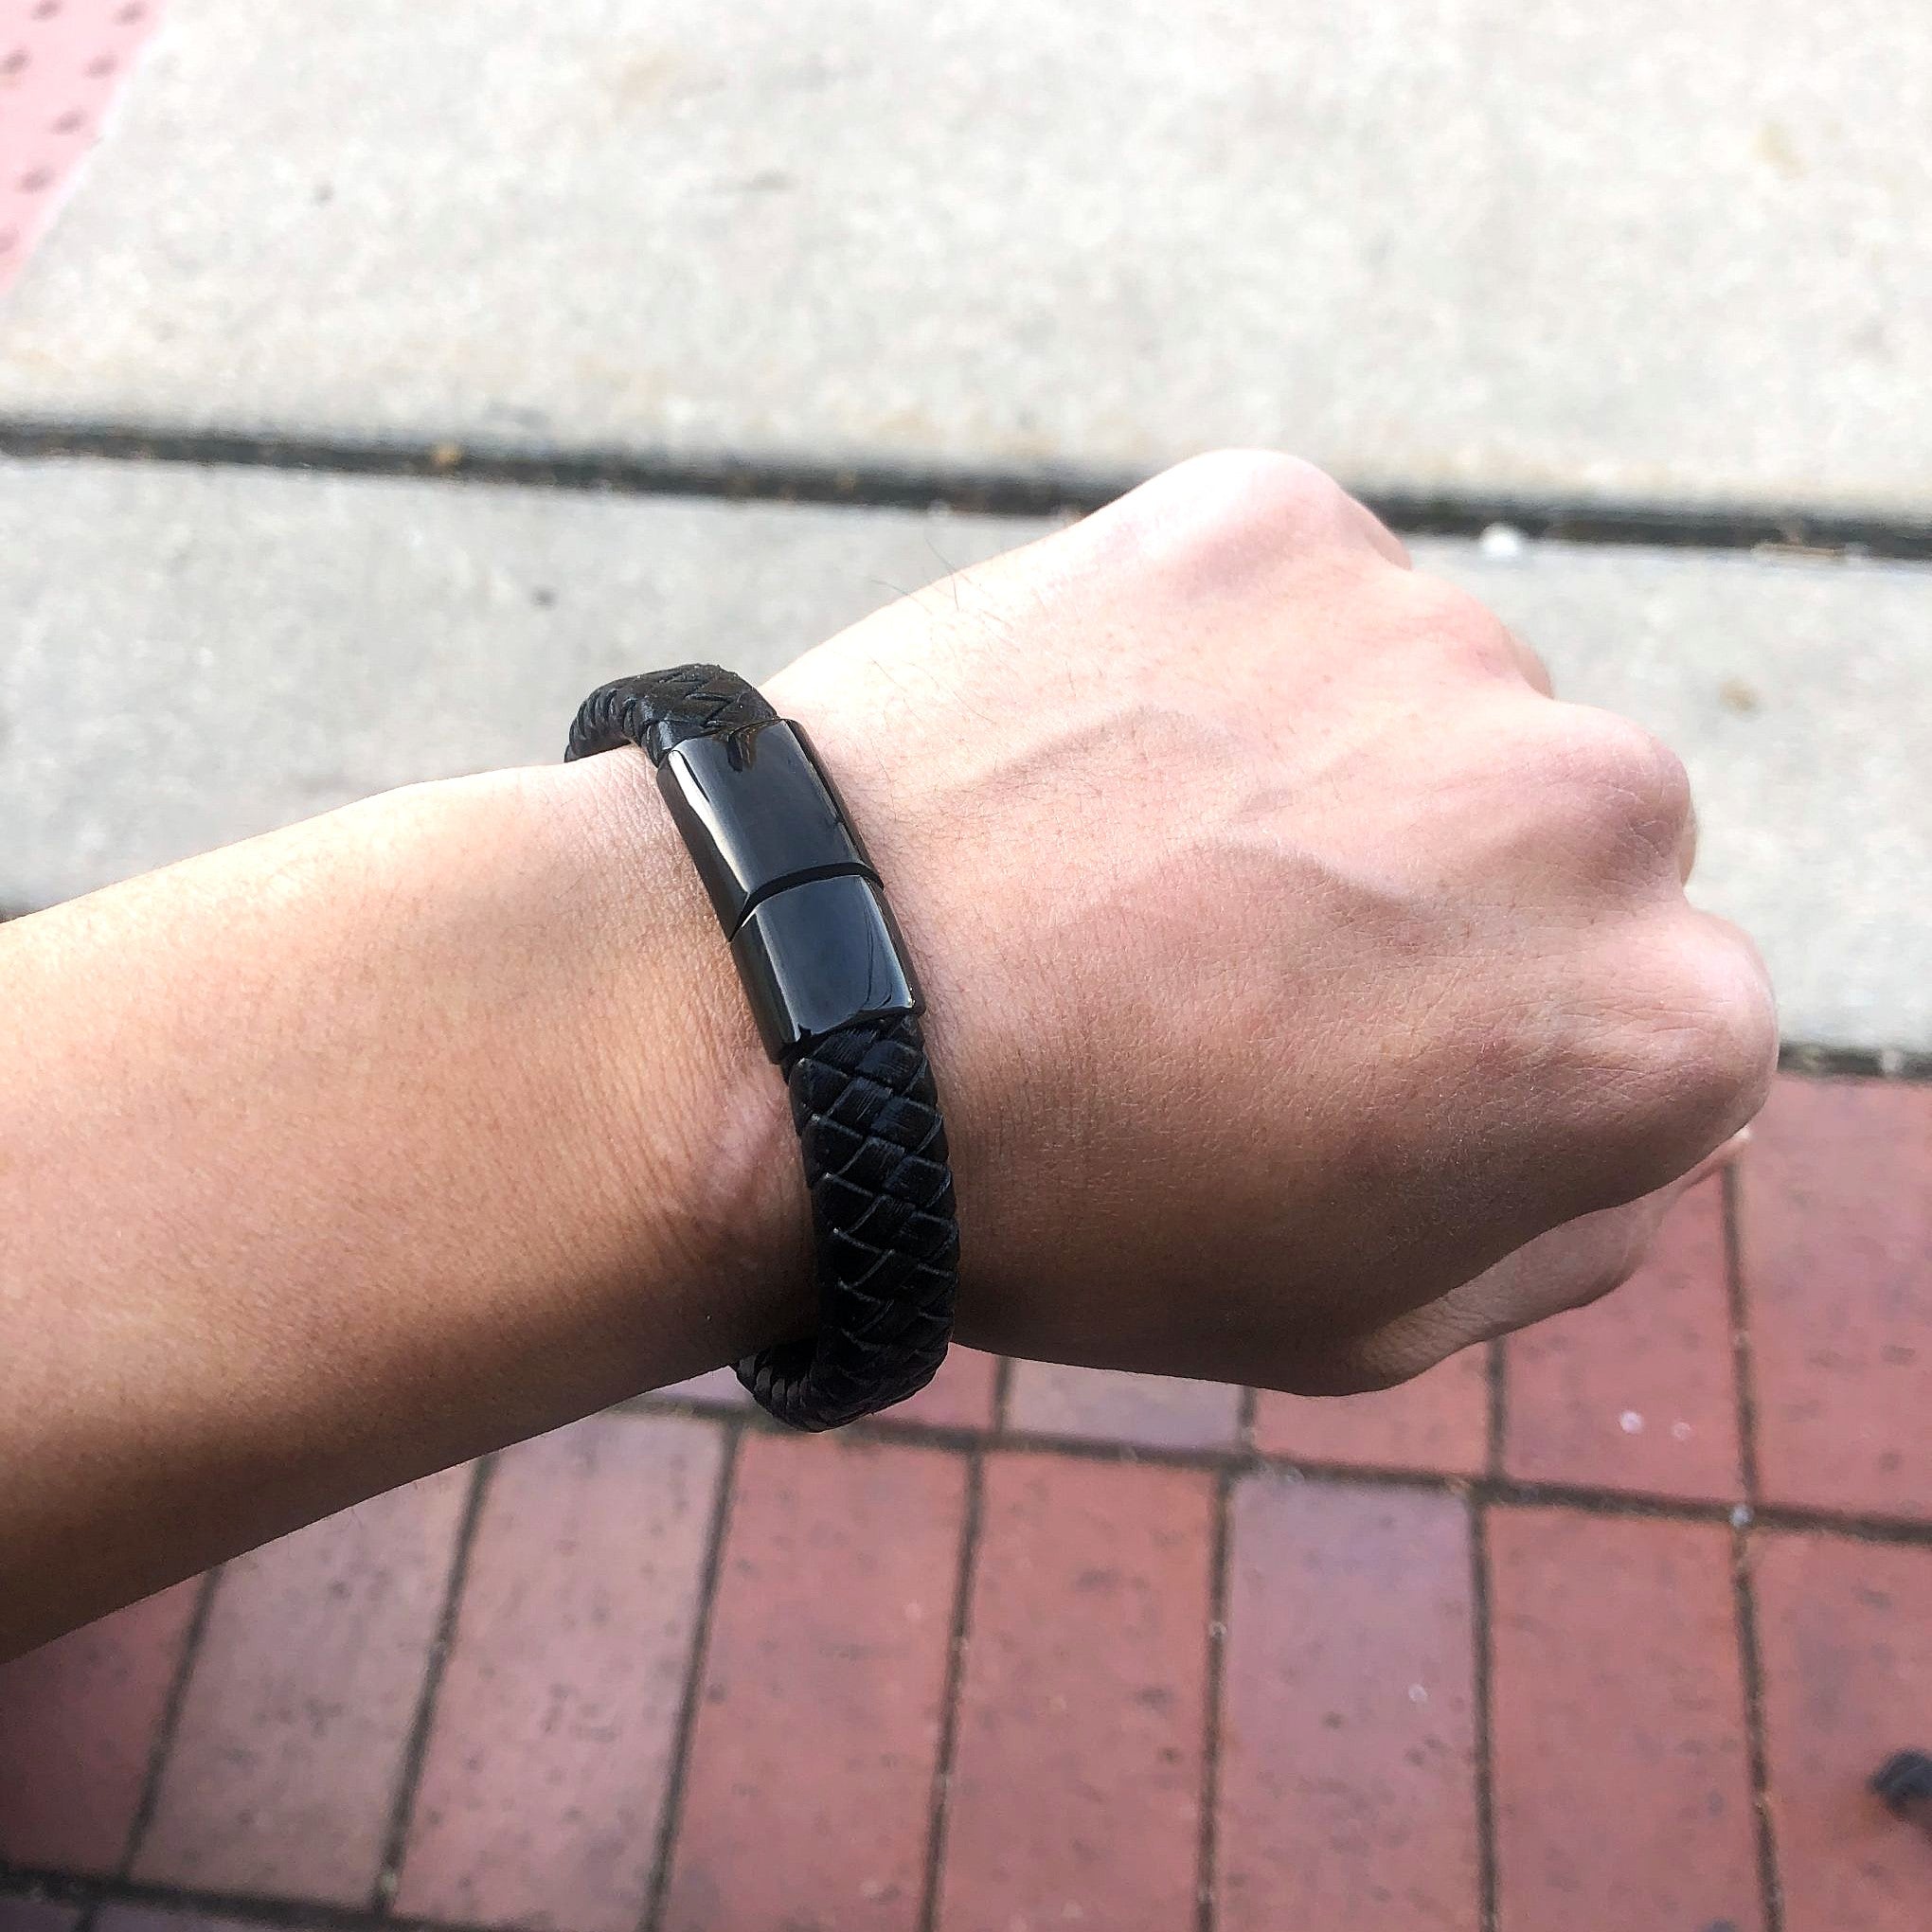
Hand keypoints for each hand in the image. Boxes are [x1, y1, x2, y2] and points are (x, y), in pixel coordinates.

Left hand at [762, 452, 1775, 1391]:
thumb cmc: (1082, 1208)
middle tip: (1251, 946)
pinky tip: (1103, 753)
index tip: (1366, 1053)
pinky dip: (1225, 658)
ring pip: (1431, 700)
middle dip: (1446, 888)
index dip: (1495, 1041)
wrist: (804, 1024)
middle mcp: (1601, 806)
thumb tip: (1637, 1110)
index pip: (1660, 1007)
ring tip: (1145, 854)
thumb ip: (1570, 1215)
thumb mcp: (1366, 1316)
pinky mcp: (1273, 521)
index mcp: (1660, 1023)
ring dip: (1333, 761)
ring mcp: (1434, 640)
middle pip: (1567, 836)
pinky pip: (1295, 596)